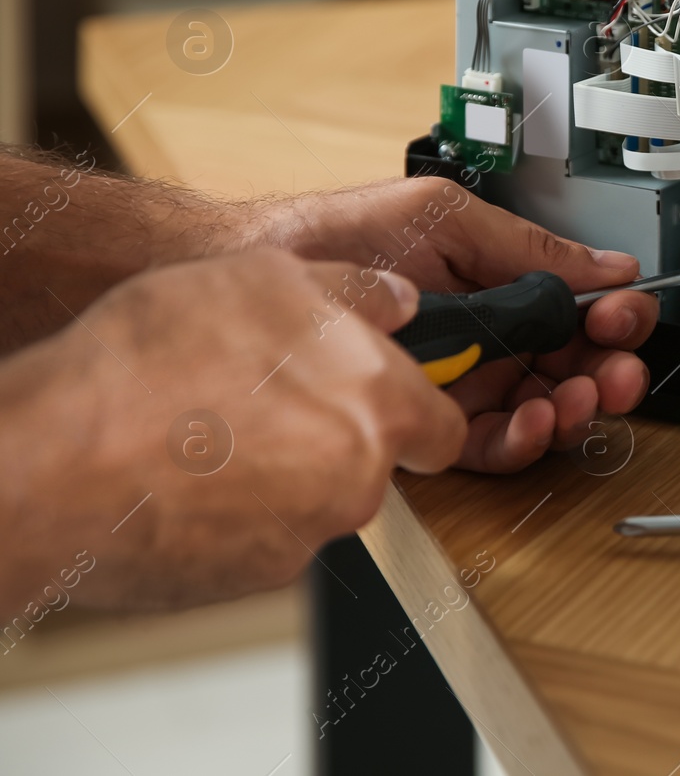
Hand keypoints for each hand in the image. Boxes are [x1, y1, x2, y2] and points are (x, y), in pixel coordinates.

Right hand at [0, 250, 463, 609]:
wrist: (58, 460)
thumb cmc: (154, 364)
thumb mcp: (264, 276)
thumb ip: (353, 292)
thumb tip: (397, 301)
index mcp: (378, 404)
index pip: (446, 429)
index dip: (416, 411)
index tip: (384, 398)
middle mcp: (357, 479)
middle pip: (373, 462)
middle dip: (334, 435)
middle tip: (266, 401)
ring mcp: (306, 536)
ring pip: (316, 501)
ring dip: (281, 472)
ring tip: (210, 431)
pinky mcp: (251, 578)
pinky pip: (263, 539)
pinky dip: (237, 515)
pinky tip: (185, 477)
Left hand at [244, 178, 658, 471]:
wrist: (262, 274)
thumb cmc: (339, 237)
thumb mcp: (447, 219)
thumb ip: (528, 246)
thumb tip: (606, 263)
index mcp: (502, 286)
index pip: (579, 311)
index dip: (611, 318)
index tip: (620, 315)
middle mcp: (489, 337)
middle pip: (574, 368)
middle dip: (607, 373)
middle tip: (616, 371)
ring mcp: (463, 382)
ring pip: (545, 411)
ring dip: (573, 409)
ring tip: (575, 398)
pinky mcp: (432, 421)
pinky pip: (494, 445)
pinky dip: (523, 439)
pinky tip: (530, 418)